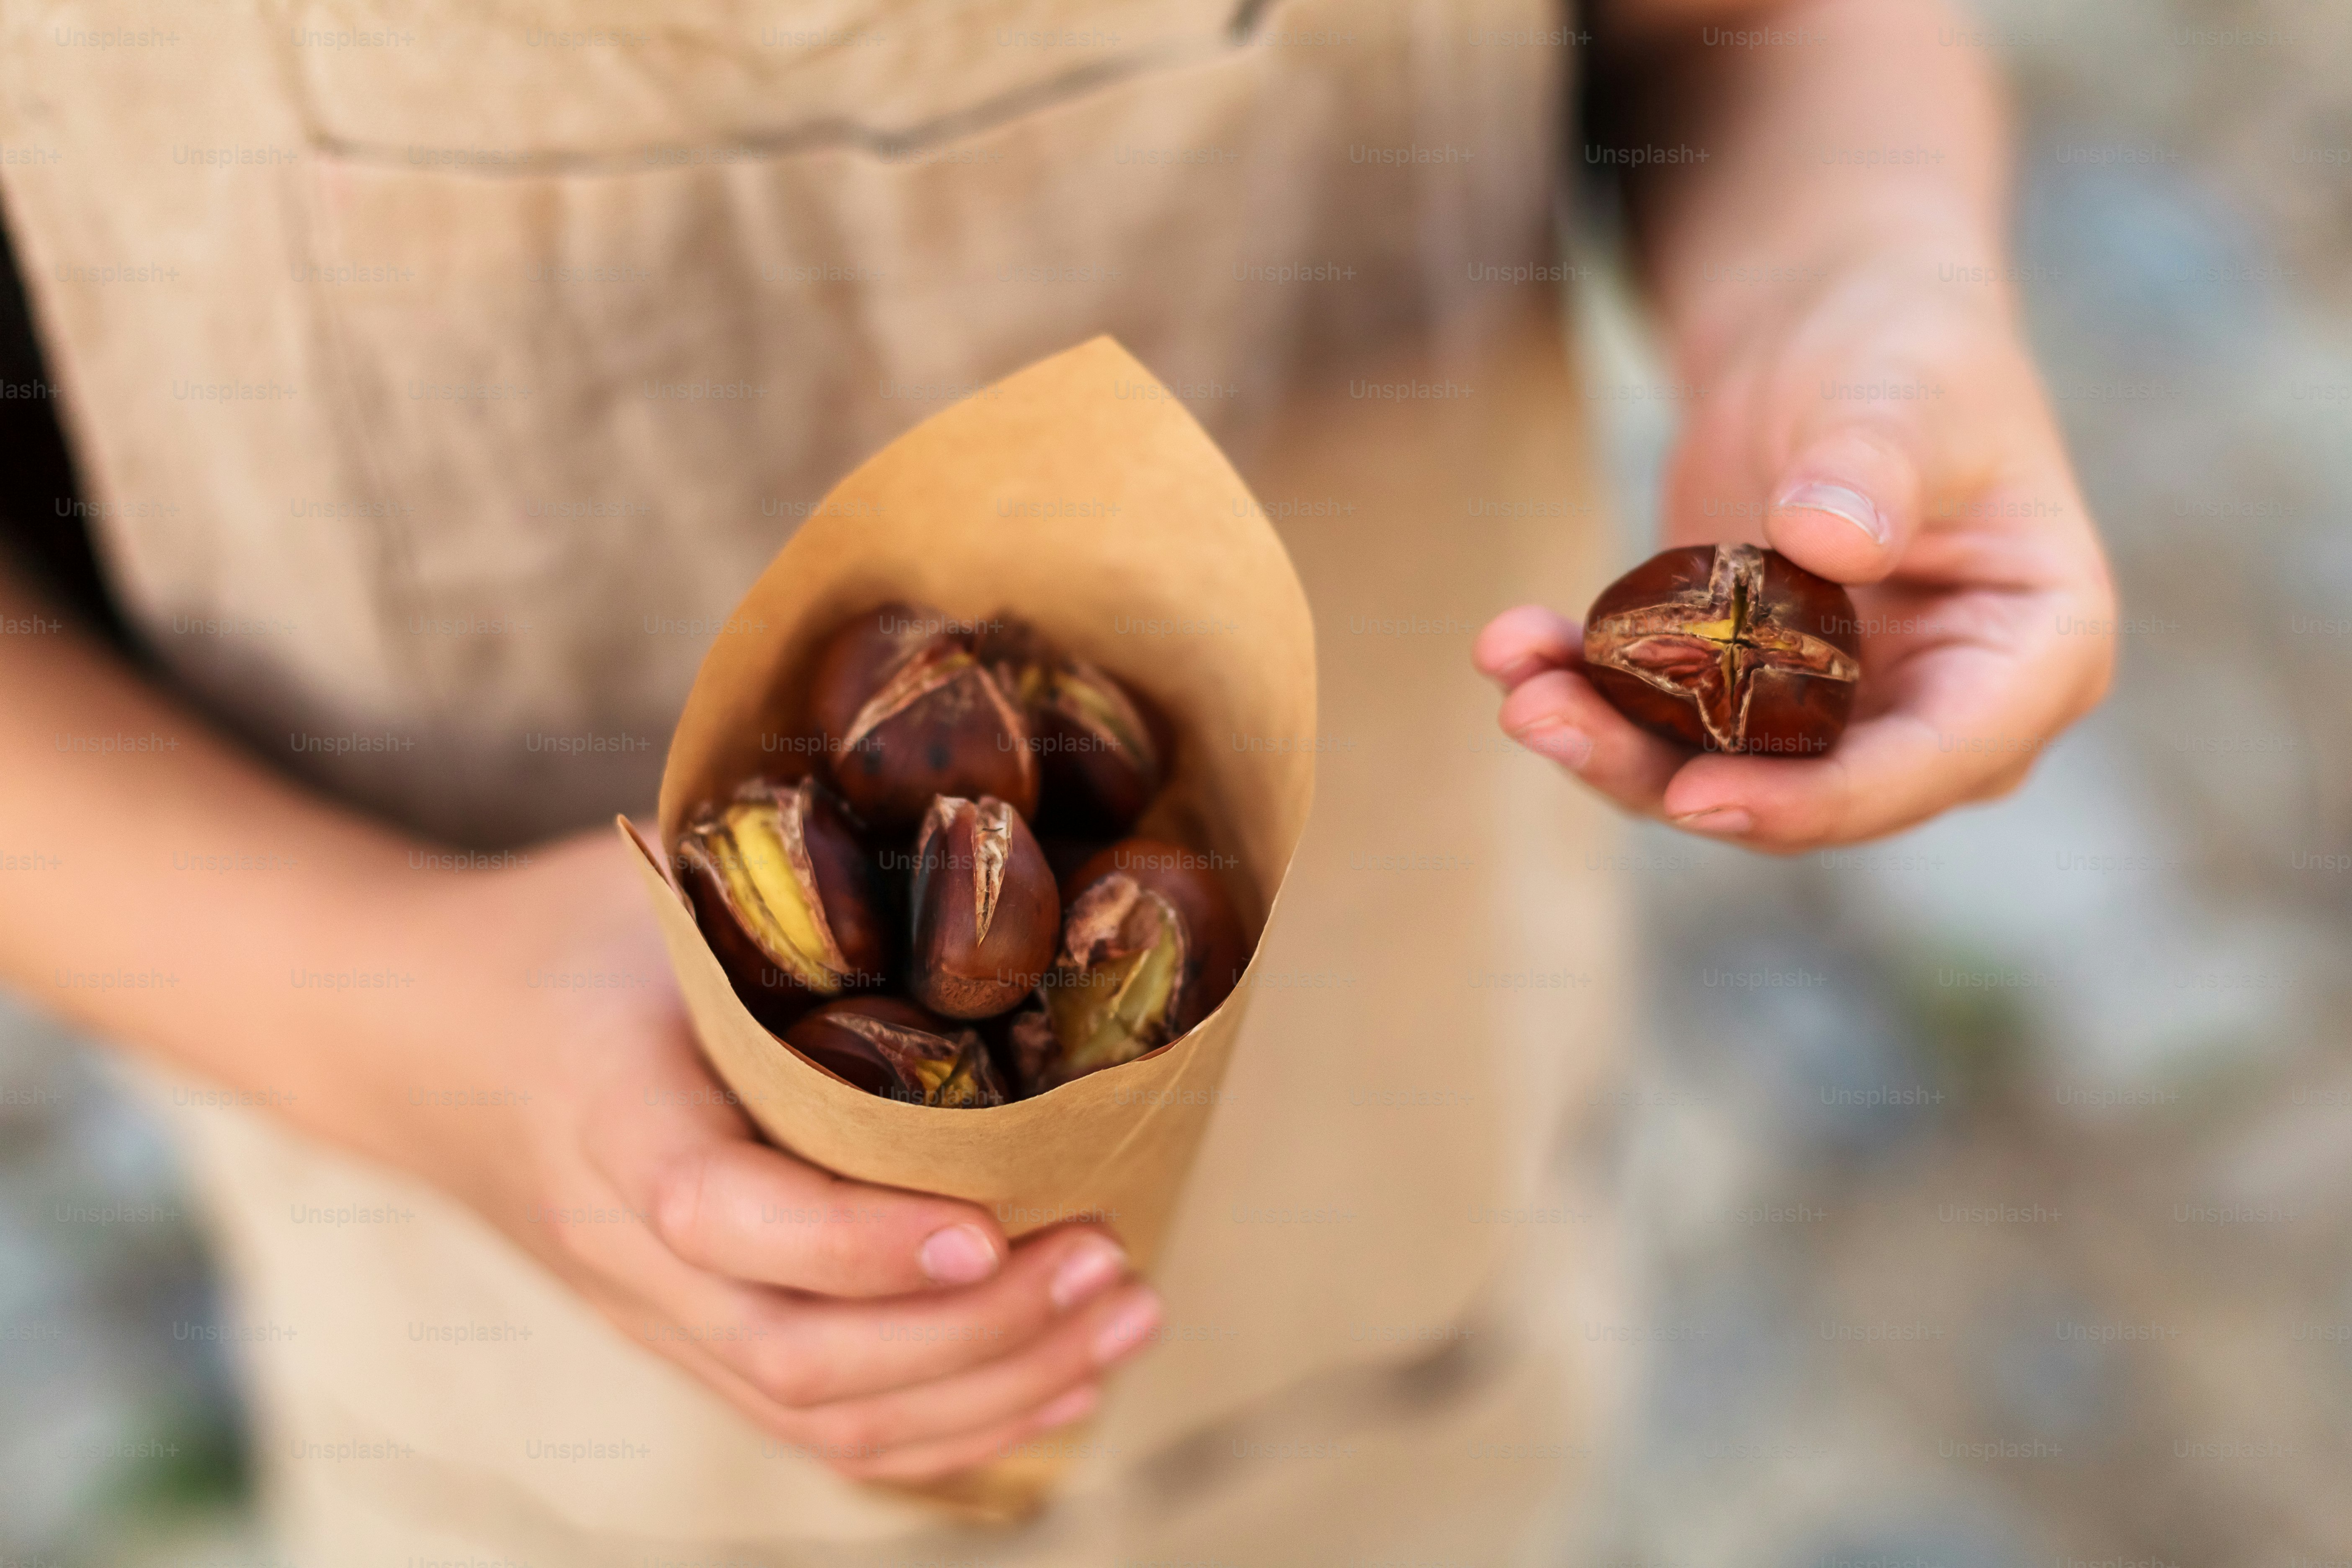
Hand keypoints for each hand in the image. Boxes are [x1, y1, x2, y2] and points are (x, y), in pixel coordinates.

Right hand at [386, 830, 1161, 1482]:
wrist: (423, 1039)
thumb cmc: (568, 940)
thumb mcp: (655, 885)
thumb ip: (783, 892)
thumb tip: (972, 856)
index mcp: (607, 1115)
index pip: (722, 1216)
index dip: (857, 1243)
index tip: (990, 1224)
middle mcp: (626, 1248)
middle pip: (797, 1355)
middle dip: (979, 1334)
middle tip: (1113, 1262)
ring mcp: (656, 1315)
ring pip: (823, 1416)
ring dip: (993, 1390)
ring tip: (1128, 1319)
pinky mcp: (693, 1341)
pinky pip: (820, 1424)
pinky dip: (951, 1426)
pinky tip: (1060, 1383)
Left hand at [1476, 256, 2114, 849]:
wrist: (1834, 325)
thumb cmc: (1904, 348)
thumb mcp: (1902, 390)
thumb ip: (1878, 464)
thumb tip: (1830, 543)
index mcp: (2036, 655)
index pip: (1931, 764)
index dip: (1814, 801)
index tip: (1695, 796)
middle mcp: (1945, 711)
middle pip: (1806, 793)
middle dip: (1664, 774)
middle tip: (1539, 719)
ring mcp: (1845, 713)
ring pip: (1720, 773)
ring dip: (1604, 739)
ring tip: (1511, 674)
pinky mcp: (1755, 694)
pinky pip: (1669, 723)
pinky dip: (1589, 691)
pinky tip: (1512, 640)